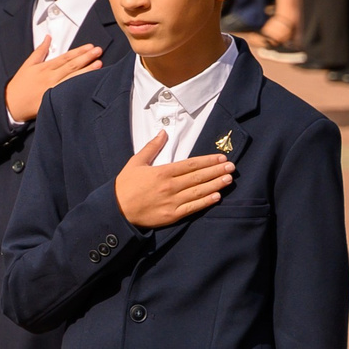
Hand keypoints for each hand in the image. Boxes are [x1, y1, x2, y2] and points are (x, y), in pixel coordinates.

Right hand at [4, 37, 104, 123]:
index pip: (65, 57)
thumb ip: (40, 51)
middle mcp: (51, 77)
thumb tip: (48, 37)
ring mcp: (54, 89)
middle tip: (99, 51)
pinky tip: (89, 83)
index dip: (79, 51)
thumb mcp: (27, 64)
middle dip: (86, 57)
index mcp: (45, 67)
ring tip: (99, 64)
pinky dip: (80, 87)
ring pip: (73, 78)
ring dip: (87, 71)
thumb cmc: (20, 84)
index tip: (90, 46)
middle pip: (72, 66)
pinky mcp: (54, 100)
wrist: (12, 104)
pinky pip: (70, 93)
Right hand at [114, 133, 233, 228]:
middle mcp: (170, 186)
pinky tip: (217, 196)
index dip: (207, 161)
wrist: (117, 210)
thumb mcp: (136, 162)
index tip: (220, 158)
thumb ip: (151, 147)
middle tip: (231, 167)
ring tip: (228, 179)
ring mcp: (173, 201)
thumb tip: (163, 133)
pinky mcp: (173, 215)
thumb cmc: (125, 185)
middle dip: (216, 171)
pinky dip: (206, 202)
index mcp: (162, 172)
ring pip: (199, 191)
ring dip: (215, 184)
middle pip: (198, 177)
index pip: (190, 165)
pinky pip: (193, 207)